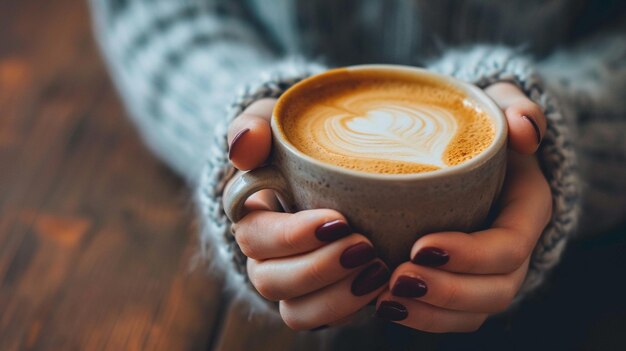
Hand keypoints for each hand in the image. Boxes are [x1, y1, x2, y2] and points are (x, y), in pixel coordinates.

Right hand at [226, 99, 387, 329]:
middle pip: (271, 281)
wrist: (343, 162)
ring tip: (378, 271)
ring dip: (336, 298)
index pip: (254, 237)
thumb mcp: (277, 122)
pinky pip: (323, 321)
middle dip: (319, 269)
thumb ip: (254, 126)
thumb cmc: (303, 142)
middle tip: (365, 247)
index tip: (339, 220)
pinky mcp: (320, 296)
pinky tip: (380, 287)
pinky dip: (350, 310)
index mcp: (251, 216)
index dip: (291, 237)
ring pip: (295, 311)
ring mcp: (293, 280)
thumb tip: (243, 145)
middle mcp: (265, 255)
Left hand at [375, 82, 551, 331]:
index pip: (509, 246)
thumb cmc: (479, 127)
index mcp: (526, 210)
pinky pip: (452, 316)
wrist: (461, 149)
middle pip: (495, 289)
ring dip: (431, 312)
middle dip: (447, 292)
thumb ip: (516, 108)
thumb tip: (523, 129)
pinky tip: (385, 306)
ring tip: (386, 299)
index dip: (470, 255)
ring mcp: (488, 271)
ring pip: (473, 311)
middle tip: (396, 279)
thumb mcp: (499, 105)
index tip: (421, 245)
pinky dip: (423, 317)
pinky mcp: (462, 282)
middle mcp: (512, 248)